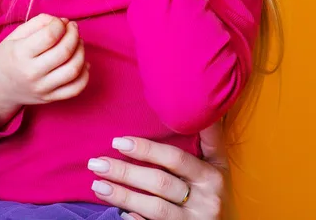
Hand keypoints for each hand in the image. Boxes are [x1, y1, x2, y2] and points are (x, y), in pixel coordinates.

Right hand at [0, 14, 88, 126]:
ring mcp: (42, 88)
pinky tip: (82, 63)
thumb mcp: (14, 35)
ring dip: (81, 52)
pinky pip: (75, 89)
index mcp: (20, 53)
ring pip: (73, 70)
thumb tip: (63, 21)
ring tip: (78, 43)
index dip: (60, 24)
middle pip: (64, 52)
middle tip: (73, 28)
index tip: (59, 22)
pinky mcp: (50, 98)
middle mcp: (32, 72)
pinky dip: (84, 75)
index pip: (50, 36)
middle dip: (74, 35)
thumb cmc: (7, 57)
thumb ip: (38, 23)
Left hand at [88, 123, 228, 219]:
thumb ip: (210, 138)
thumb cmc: (214, 190)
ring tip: (97, 185)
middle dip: (125, 173)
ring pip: (154, 208)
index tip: (118, 142)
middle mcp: (205, 200)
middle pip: (160, 183)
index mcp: (211, 176)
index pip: (175, 159)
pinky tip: (117, 213)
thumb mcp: (219, 165)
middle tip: (96, 163)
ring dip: (123, 196)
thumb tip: (201, 105)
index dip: (147, 149)